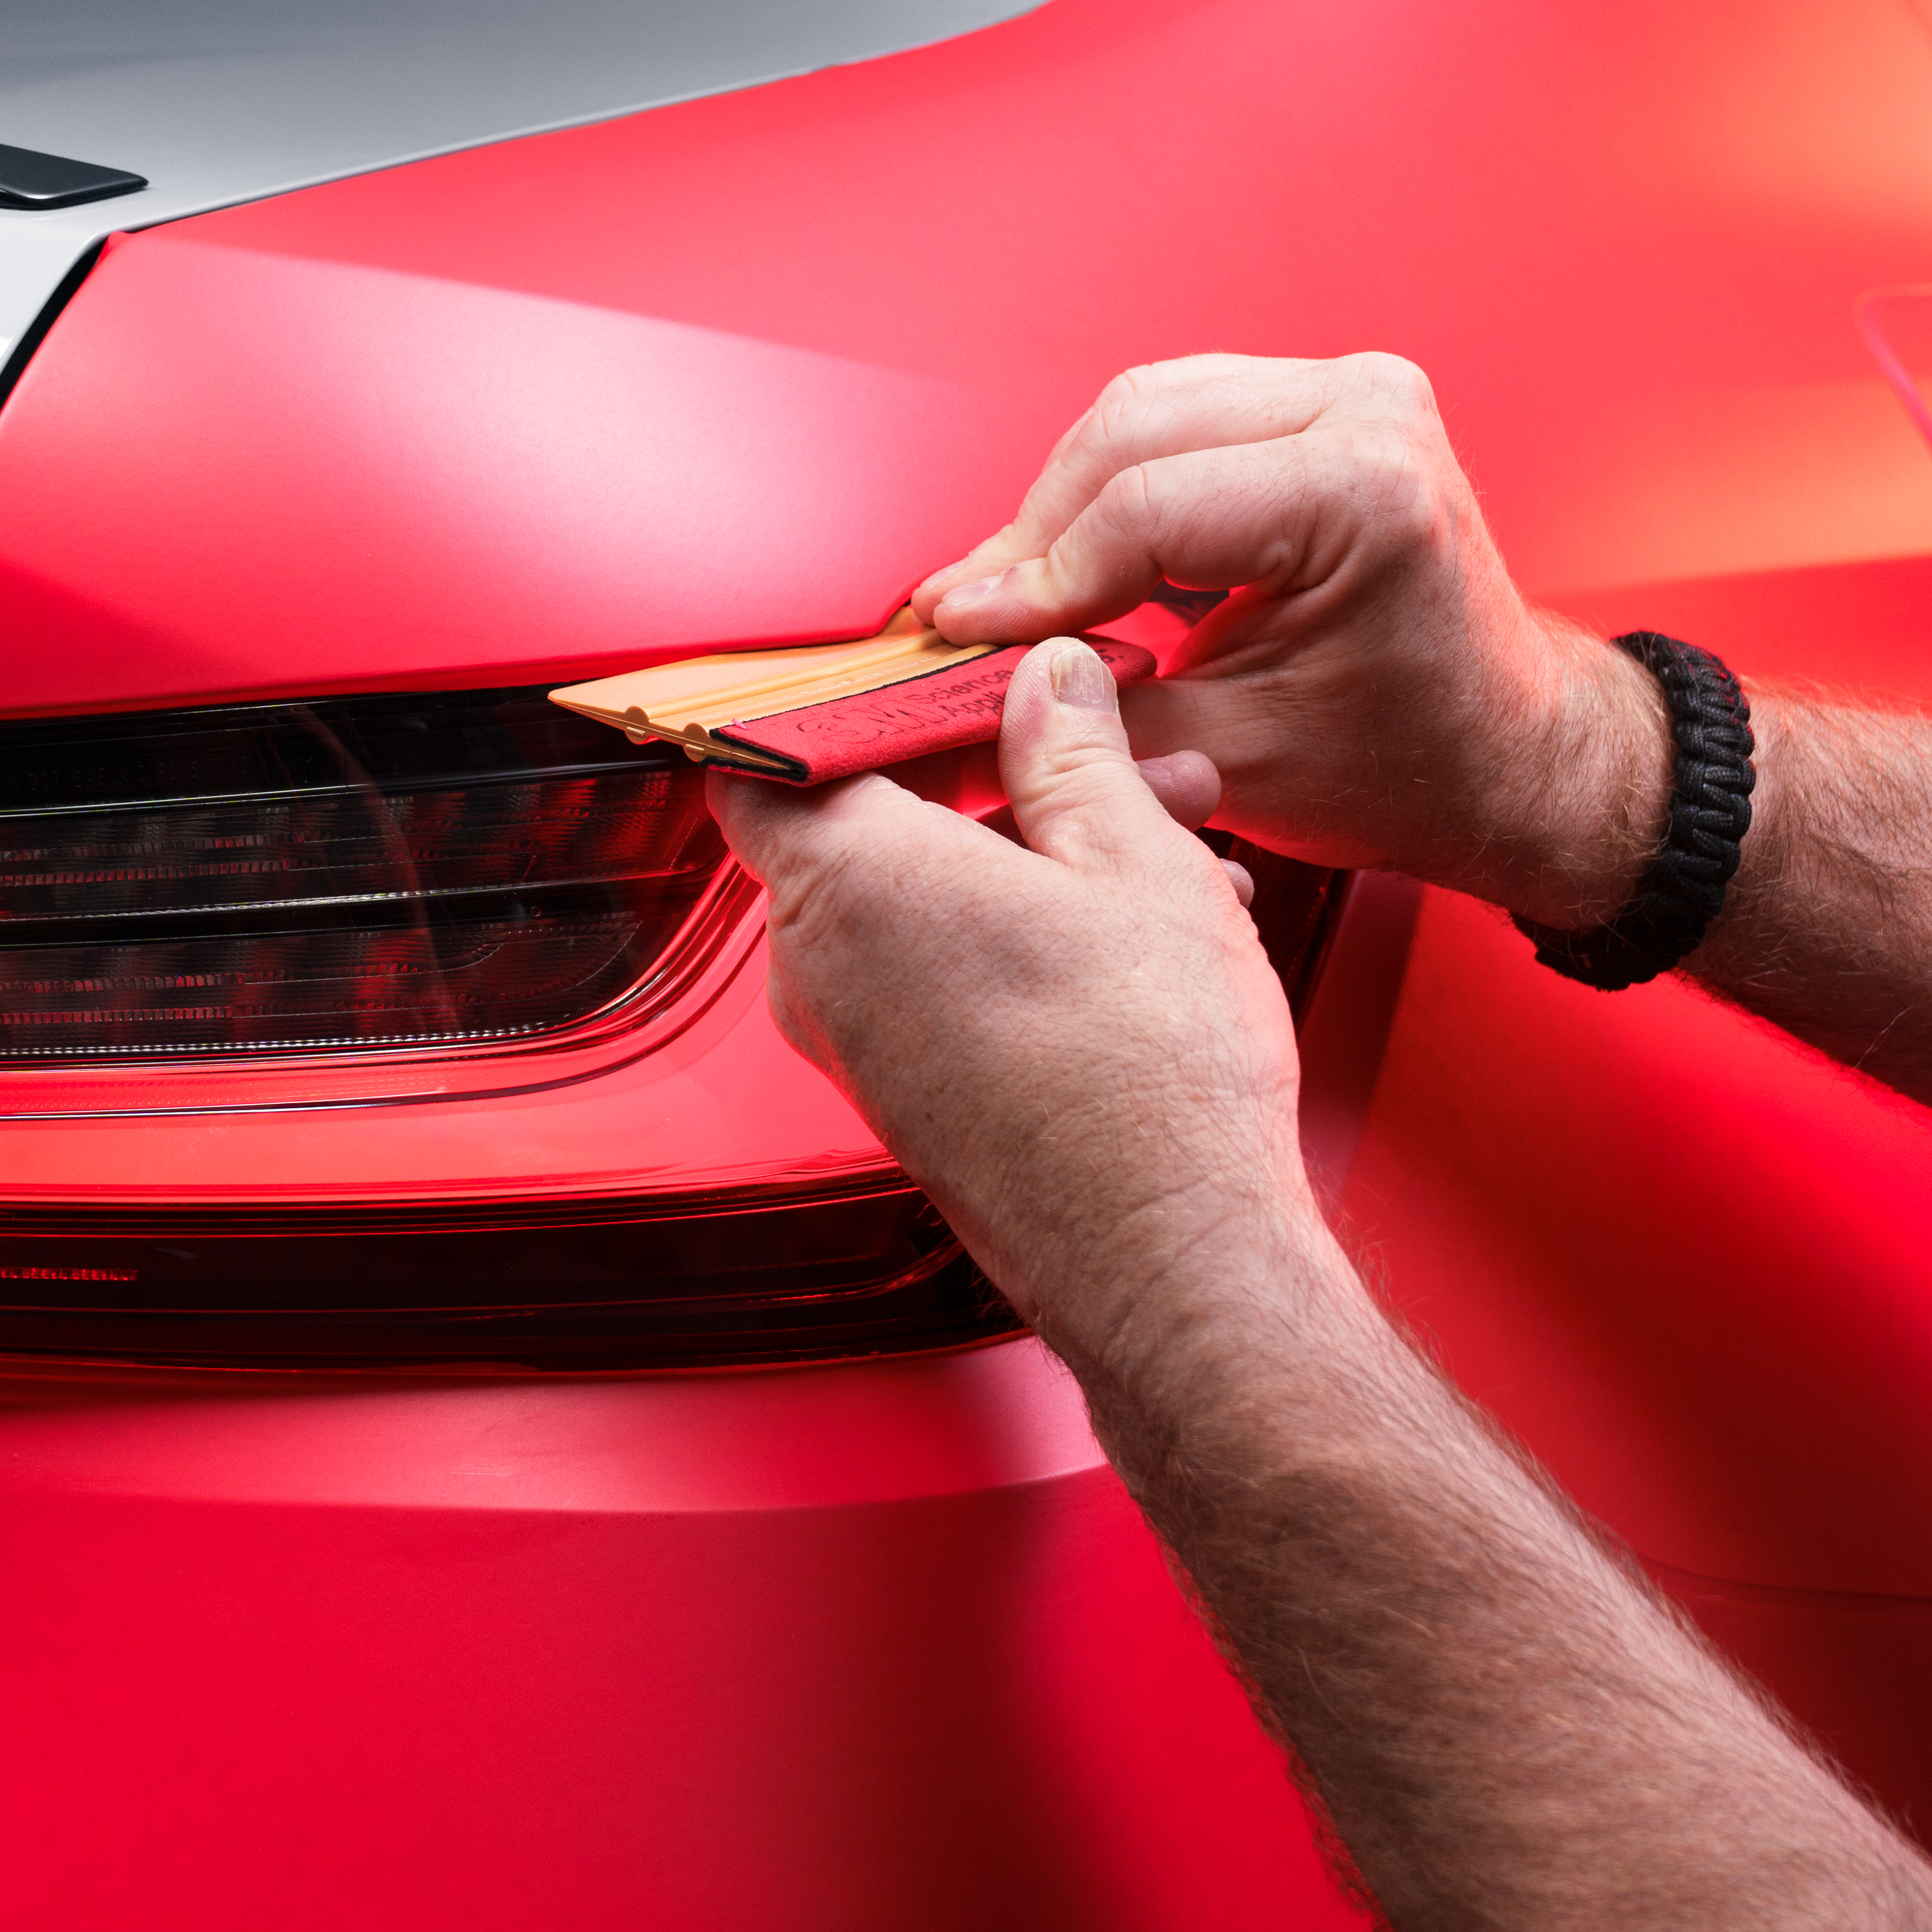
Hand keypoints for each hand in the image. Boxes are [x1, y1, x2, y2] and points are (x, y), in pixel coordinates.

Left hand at [713, 639, 1325, 1371]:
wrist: (1168, 1257)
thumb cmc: (1143, 1081)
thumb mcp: (1133, 857)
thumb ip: (1073, 749)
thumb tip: (1047, 681)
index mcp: (846, 878)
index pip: (763, 749)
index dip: (840, 697)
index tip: (925, 674)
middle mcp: (818, 964)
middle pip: (861, 816)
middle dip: (985, 770)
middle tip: (1098, 748)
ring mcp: (853, 1037)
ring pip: (920, 897)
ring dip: (1027, 851)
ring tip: (1157, 835)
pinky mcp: (900, 1090)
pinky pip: (936, 973)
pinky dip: (1018, 931)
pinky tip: (1134, 928)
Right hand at [916, 352, 1666, 924]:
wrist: (1509, 755)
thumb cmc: (1411, 767)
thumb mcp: (1236, 760)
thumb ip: (1099, 712)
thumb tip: (977, 674)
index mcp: (1364, 489)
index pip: (1145, 509)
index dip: (1034, 578)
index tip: (957, 628)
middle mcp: (1366, 408)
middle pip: (1133, 433)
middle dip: (1034, 532)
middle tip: (964, 612)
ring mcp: (1353, 390)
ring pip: (1144, 410)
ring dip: (1065, 500)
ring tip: (1008, 588)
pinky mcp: (1330, 401)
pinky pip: (1182, 414)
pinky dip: (1115, 483)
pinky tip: (1074, 555)